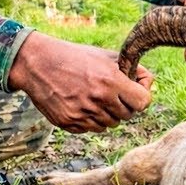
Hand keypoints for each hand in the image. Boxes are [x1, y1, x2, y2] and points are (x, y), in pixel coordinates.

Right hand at [7, 32, 153, 132]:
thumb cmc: (73, 56)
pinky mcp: (69, 124)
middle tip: (113, 93)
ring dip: (108, 113)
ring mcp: (83, 114)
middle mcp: (99, 100)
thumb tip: (149, 82)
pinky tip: (81, 103)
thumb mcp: (104, 55)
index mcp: (110, 81)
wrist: (36, 63)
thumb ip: (130, 68)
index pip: (143, 102)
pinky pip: (91, 128)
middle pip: (128, 115)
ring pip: (110, 124)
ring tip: (95, 97)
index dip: (142, 96)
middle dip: (124, 105)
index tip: (135, 91)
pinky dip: (91, 120)